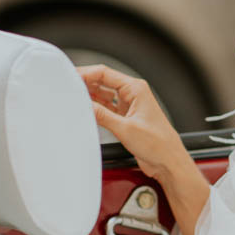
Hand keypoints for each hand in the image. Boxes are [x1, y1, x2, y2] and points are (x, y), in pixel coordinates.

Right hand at [78, 64, 183, 180]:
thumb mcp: (126, 129)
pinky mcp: (125, 118)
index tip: (70, 77)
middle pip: (102, 82)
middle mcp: (133, 94)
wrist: (168, 161)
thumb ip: (102, 116)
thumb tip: (85, 105)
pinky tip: (85, 111)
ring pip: (103, 95)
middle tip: (67, 88)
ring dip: (89, 97)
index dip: (86, 73)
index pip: (105, 73)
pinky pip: (106, 108)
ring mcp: (129, 106)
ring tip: (73, 99)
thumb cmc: (159, 144)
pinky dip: (95, 109)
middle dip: (85, 84)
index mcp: (136, 89)